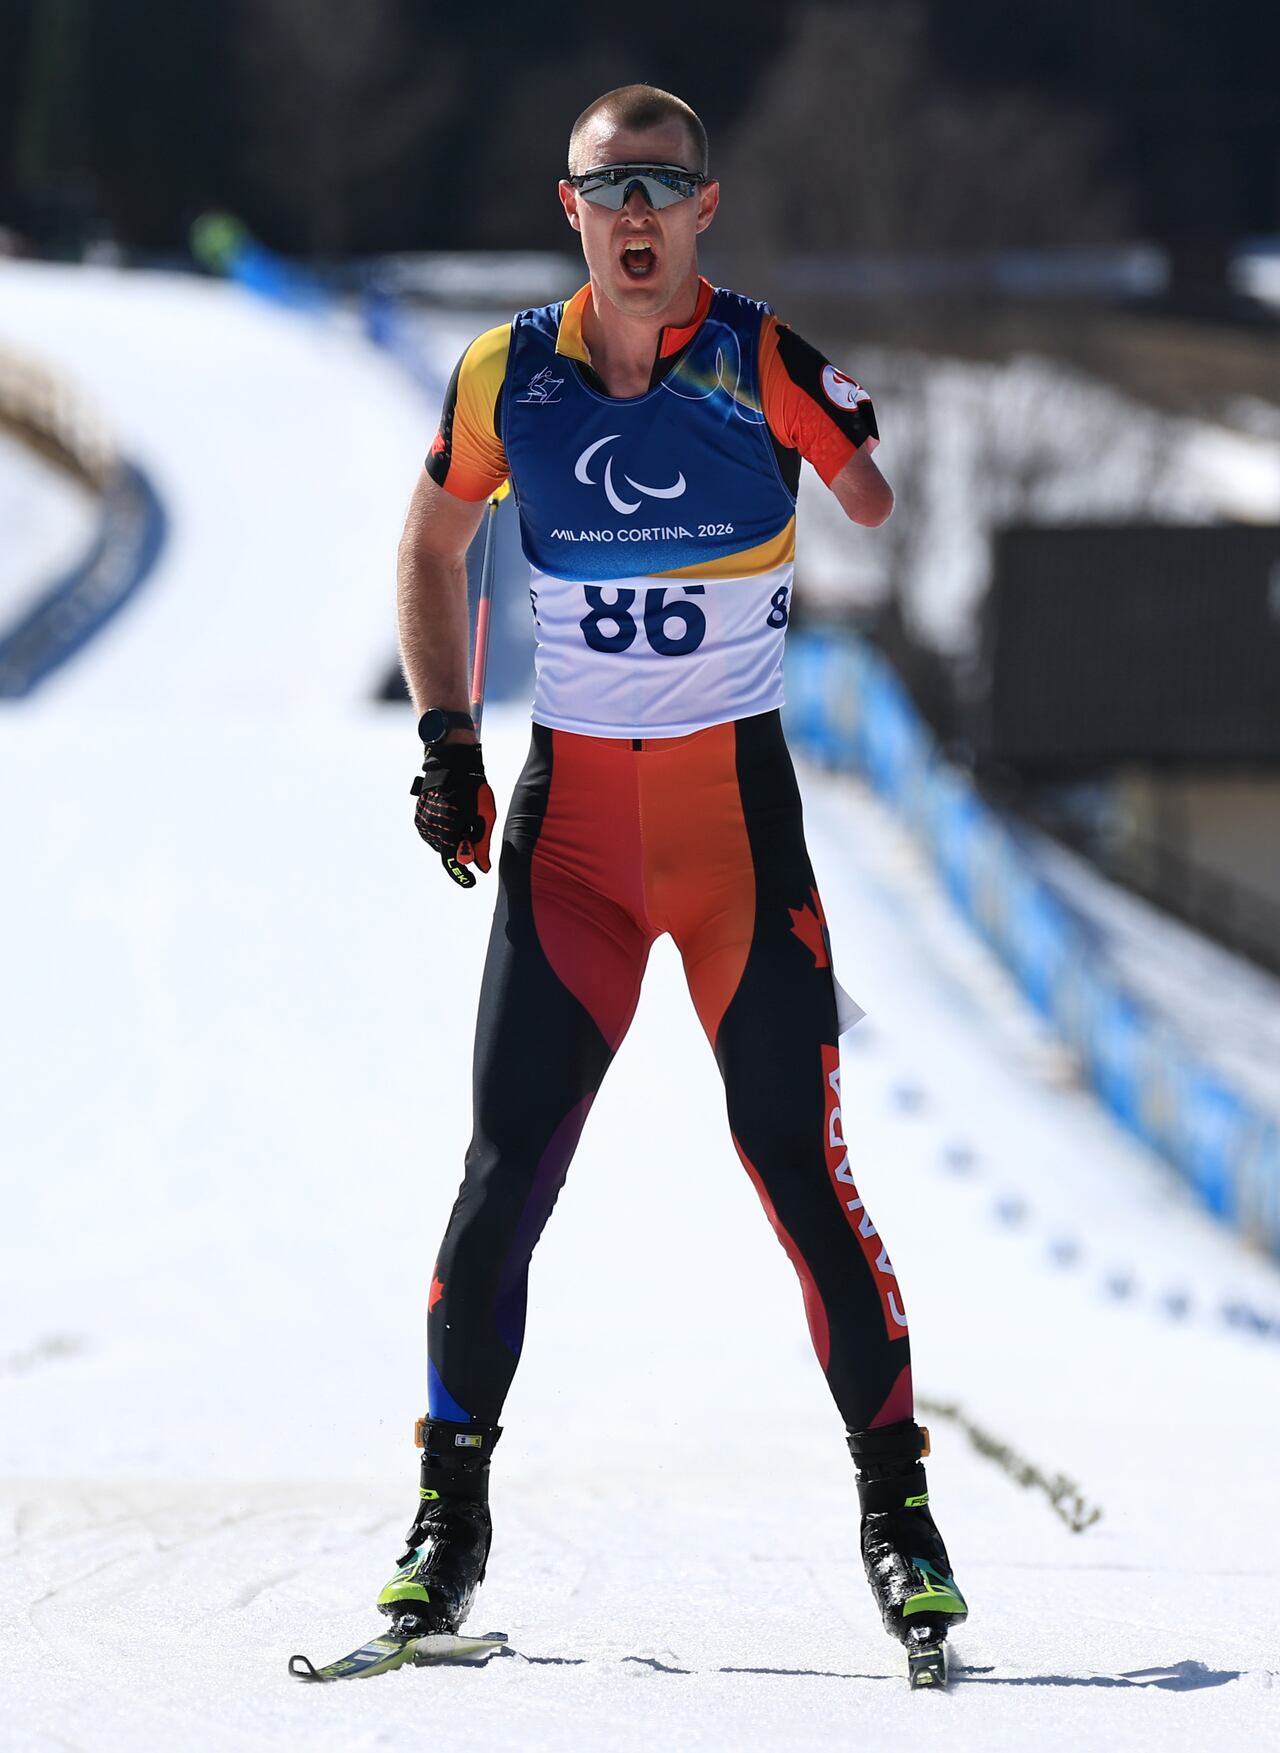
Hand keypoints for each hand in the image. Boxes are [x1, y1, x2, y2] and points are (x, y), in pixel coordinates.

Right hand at [410, 742, 495, 888]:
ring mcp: (422, 822)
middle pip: (447, 852)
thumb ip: (481, 844)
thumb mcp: (484, 817)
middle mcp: (430, 827)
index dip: (462, 876)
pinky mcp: (418, 817)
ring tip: (463, 817)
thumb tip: (482, 868)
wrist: (453, 764)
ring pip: (440, 844)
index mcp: (447, 827)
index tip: (472, 883)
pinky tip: (453, 817)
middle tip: (473, 831)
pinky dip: (445, 833)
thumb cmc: (473, 789)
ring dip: (453, 840)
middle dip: (462, 849)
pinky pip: (433, 834)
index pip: (452, 862)